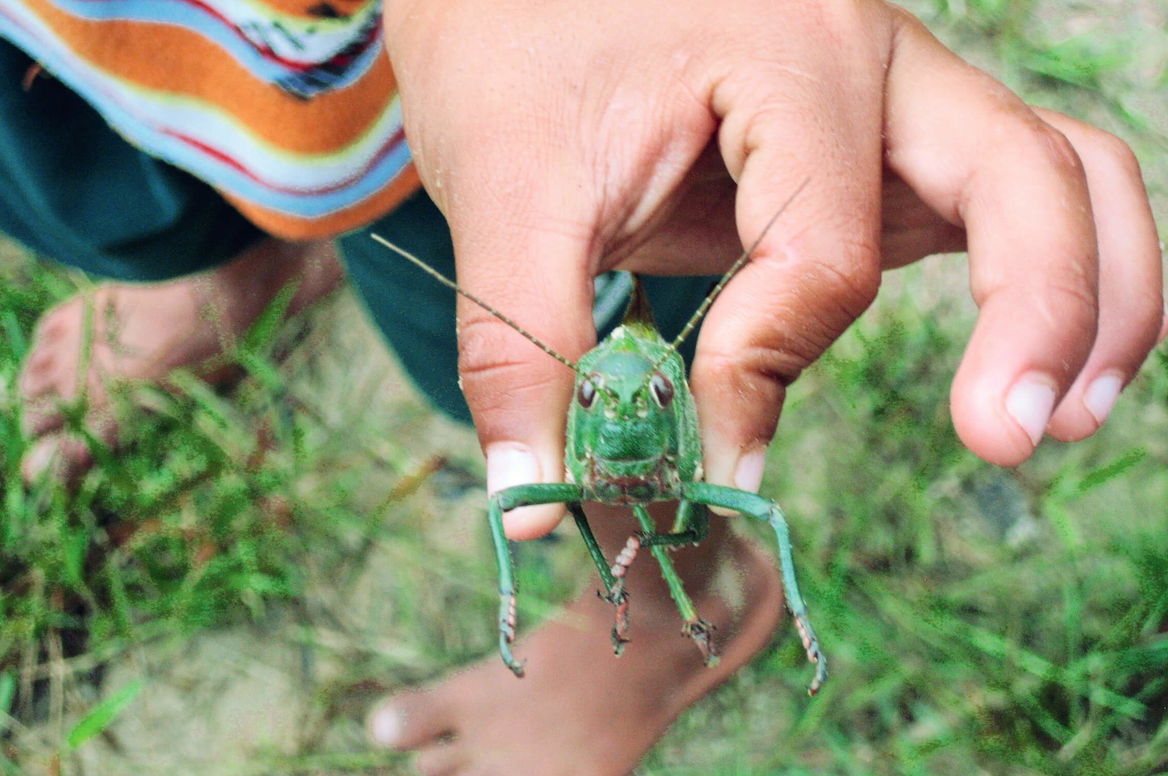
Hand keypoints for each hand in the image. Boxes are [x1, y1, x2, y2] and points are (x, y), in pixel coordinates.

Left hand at [384, 0, 1163, 537]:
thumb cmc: (509, 52)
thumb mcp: (504, 193)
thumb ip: (523, 351)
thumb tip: (534, 504)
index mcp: (788, 51)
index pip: (825, 249)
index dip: (763, 369)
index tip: (701, 451)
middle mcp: (873, 58)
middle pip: (1027, 176)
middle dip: (1042, 314)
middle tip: (1005, 439)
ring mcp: (892, 98)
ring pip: (1057, 174)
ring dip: (1094, 294)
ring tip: (1067, 415)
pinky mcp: (882, 143)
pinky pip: (1012, 191)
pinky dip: (1048, 273)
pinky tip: (1027, 360)